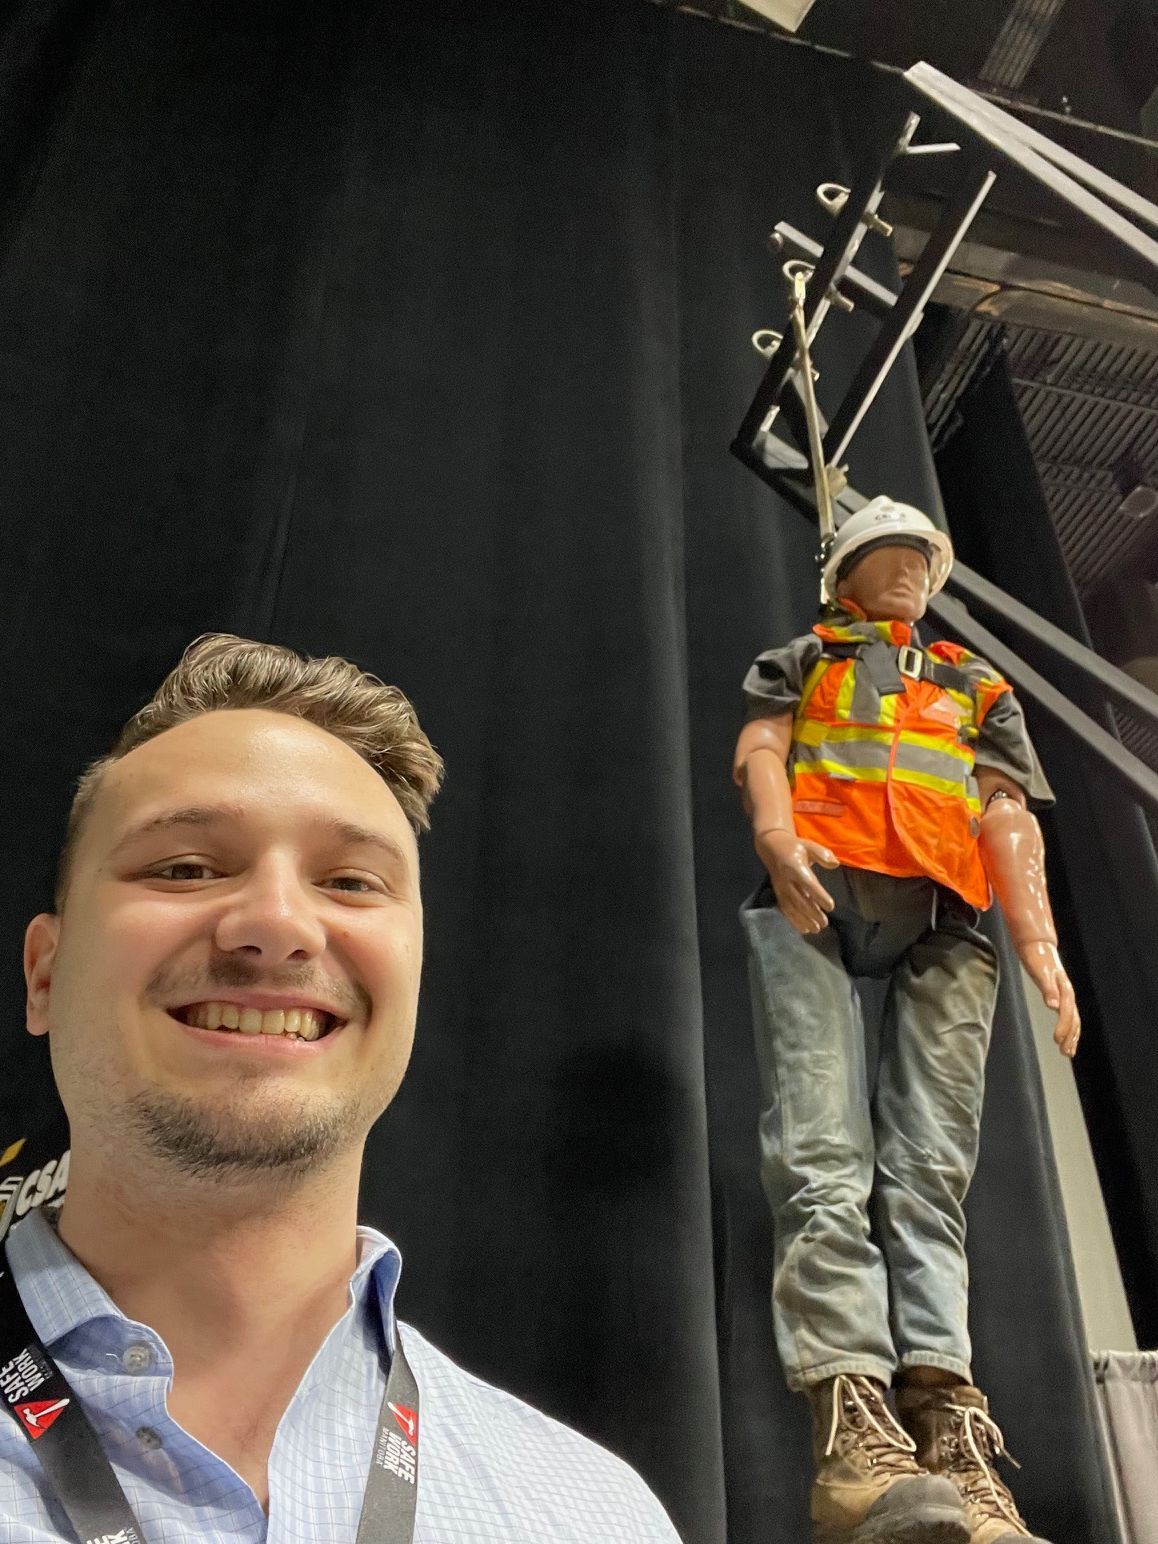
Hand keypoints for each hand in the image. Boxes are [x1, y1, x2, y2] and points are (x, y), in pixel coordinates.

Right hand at [755, 828, 838, 934]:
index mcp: (795, 867)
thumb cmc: (794, 847)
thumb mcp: (809, 845)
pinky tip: (804, 929)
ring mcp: (781, 889)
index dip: (819, 896)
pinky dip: (794, 921)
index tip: (831, 906)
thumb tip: (835, 864)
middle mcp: (786, 880)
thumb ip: (822, 855)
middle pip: (800, 900)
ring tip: (816, 929)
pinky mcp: (778, 894)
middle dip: (812, 913)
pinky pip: (785, 910)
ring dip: (804, 920)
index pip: (808, 884)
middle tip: (824, 923)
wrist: (771, 847)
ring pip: (792, 908)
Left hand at [1019, 940, 1079, 1057]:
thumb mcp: (1040, 973)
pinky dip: (1068, 1028)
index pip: (1067, 1011)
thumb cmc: (1037, 958)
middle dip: (1070, 1036)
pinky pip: (1068, 1015)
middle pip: (1074, 1018)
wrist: (1037, 946)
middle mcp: (1067, 993)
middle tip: (1064, 1052)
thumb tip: (1053, 1006)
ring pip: (1074, 1019)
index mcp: (1064, 988)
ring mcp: (1065, 995)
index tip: (1057, 1040)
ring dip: (1072, 1036)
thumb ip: (1048, 989)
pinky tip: (1064, 1038)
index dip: (1063, 1026)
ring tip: (1067, 1052)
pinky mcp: (1060, 995)